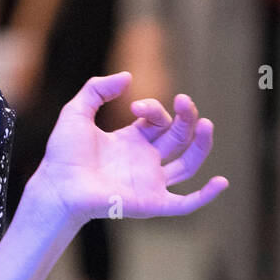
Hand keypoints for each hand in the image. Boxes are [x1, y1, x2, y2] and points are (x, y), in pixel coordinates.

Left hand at [29, 71, 227, 225]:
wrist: (57, 186)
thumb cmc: (63, 153)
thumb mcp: (76, 112)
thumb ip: (96, 89)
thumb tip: (127, 76)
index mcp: (130, 141)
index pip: (158, 121)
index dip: (153, 108)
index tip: (134, 106)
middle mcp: (144, 160)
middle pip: (178, 137)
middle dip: (185, 117)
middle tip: (184, 101)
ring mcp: (150, 181)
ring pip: (188, 164)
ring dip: (201, 144)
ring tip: (207, 123)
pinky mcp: (151, 203)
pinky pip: (184, 203)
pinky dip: (205, 196)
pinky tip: (221, 181)